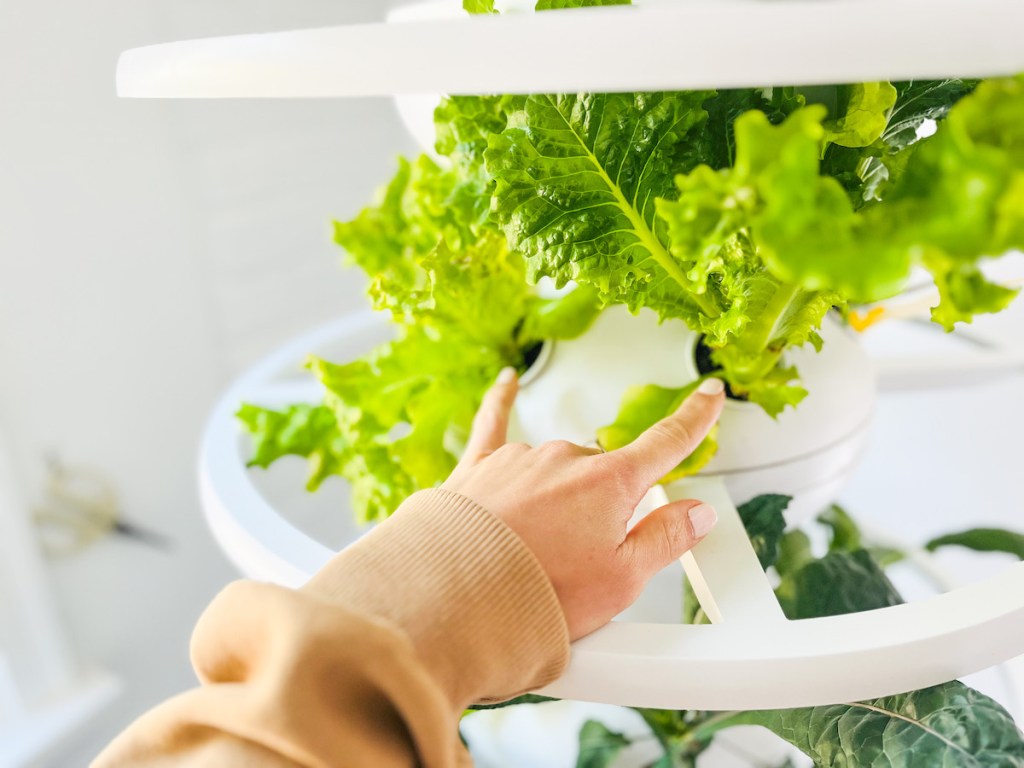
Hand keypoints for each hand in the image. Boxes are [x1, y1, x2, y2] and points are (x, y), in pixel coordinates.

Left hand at [443, 368, 724, 639]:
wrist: (456, 597)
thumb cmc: (539, 593)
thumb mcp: (623, 580)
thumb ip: (666, 539)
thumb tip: (698, 513)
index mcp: (610, 483)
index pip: (667, 443)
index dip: (695, 418)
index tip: (711, 394)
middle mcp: (567, 458)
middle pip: (605, 471)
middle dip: (603, 507)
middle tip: (581, 562)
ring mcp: (521, 458)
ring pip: (556, 467)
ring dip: (556, 497)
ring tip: (534, 554)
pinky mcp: (479, 466)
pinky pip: (493, 423)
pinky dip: (502, 402)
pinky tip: (506, 382)